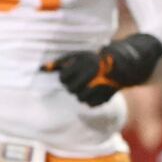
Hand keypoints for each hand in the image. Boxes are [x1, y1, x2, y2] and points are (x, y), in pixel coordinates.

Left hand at [42, 35, 161, 106]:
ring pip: (80, 98)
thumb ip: (58, 64)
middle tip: (80, 80)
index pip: (63, 78)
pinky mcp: (107, 95)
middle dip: (73, 85)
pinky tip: (94, 91)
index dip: (65, 76)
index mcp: (85, 63)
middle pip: (71, 89)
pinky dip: (91, 99)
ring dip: (81, 93)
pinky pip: (91, 104)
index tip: (71, 73)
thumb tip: (40, 69)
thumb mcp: (76, 57)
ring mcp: (101, 86)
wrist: (121, 64)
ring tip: (87, 85)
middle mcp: (93, 75)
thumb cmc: (92, 59)